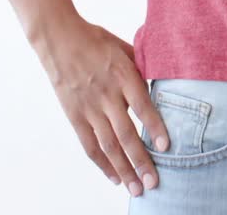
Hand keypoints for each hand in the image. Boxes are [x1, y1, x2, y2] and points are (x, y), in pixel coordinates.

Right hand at [32, 15, 168, 196]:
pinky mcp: (74, 115)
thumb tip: (167, 82)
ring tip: (137, 188)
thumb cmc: (98, 41)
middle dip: (141, 161)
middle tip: (154, 183)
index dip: (154, 127)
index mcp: (123, 75)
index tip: (166, 147)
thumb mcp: (127, 48)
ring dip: (123, 169)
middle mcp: (106, 95)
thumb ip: (144, 68)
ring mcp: (89, 107)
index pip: (142, 105)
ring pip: (108, 145)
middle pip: (125, 133)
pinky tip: (114, 178)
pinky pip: (89, 145)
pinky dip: (102, 164)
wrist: (60, 38)